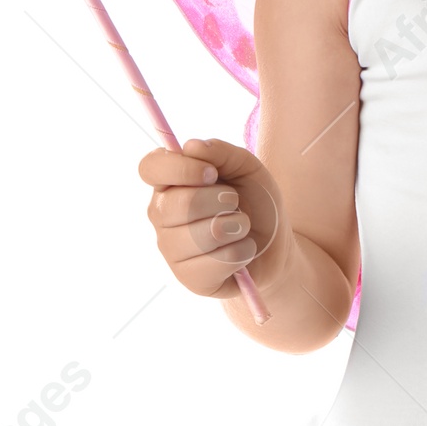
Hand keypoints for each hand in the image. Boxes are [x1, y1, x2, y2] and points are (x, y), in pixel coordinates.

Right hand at [138, 137, 290, 299]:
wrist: (277, 244)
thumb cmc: (256, 202)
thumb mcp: (247, 168)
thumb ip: (222, 152)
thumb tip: (191, 146)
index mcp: (169, 184)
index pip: (150, 168)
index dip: (178, 167)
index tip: (211, 172)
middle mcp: (162, 217)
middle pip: (177, 205)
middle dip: (219, 200)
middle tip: (234, 202)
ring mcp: (172, 251)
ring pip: (199, 236)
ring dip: (236, 226)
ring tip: (242, 226)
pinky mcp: (190, 279)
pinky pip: (217, 262)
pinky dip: (242, 252)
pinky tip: (242, 251)